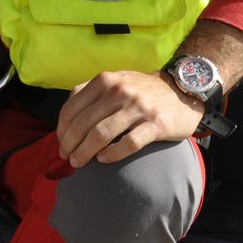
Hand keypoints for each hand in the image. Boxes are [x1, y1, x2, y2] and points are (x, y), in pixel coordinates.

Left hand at [57, 70, 202, 166]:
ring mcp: (138, 107)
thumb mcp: (116, 81)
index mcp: (105, 81)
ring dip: (85, 152)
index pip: (73, 107)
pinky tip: (104, 160)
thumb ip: (91, 92)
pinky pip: (129, 143)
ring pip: (101, 134)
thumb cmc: (142, 90)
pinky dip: (112, 154)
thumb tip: (66, 116)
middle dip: (70, 144)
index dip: (62, 128)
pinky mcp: (156, 124)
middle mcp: (120, 91)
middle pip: (84, 123)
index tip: (60, 143)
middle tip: (67, 157)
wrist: (183, 90)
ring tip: (79, 162)